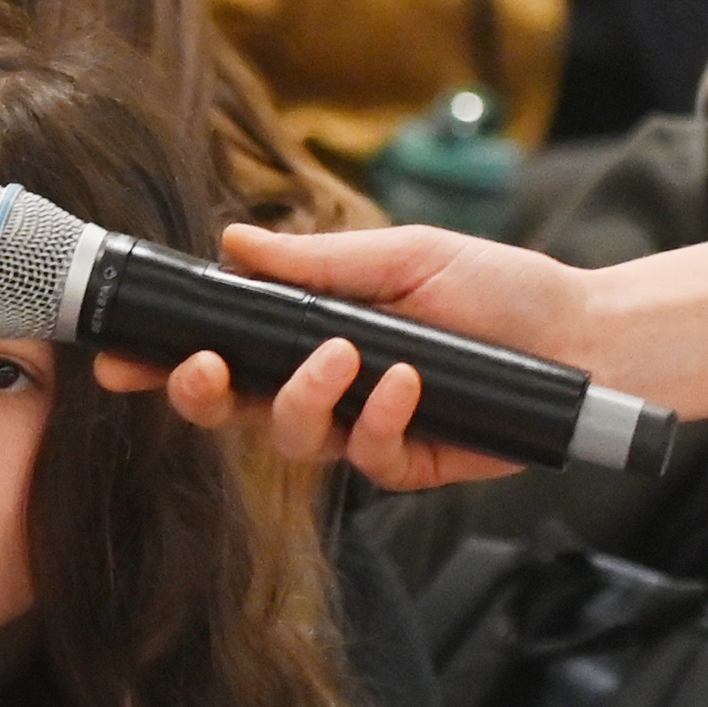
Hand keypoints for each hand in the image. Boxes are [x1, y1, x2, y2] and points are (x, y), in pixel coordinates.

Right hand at [113, 217, 605, 493]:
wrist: (585, 336)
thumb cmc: (497, 287)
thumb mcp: (404, 255)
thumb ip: (317, 261)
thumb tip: (233, 240)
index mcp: (311, 335)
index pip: (222, 353)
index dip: (167, 360)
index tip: (122, 355)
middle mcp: (326, 389)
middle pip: (232, 411)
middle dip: (201, 395)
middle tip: (205, 370)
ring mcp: (364, 431)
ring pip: (290, 439)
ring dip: (301, 398)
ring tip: (343, 357)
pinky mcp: (410, 465)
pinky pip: (367, 457)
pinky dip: (380, 418)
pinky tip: (407, 384)